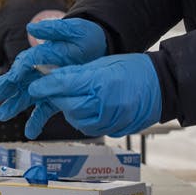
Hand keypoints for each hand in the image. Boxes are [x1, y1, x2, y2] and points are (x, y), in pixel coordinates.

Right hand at [0, 18, 106, 121]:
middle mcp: (40, 70)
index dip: (18, 71)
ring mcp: (47, 84)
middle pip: (20, 80)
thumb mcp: (73, 30)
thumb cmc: (85, 36)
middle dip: (5, 88)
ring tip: (2, 115)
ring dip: (14, 105)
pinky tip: (30, 133)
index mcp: (42, 54)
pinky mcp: (56, 95)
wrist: (102, 48)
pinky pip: (44, 110)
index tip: (12, 78)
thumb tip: (31, 28)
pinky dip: (37, 121)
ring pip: (27, 96)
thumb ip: (53, 29)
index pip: (25, 63)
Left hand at [25, 53, 160, 138]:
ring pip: (75, 119)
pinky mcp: (112, 130)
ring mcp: (109, 120)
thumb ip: (78, 73)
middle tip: (50, 91)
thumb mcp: (103, 64)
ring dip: (68, 110)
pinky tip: (82, 110)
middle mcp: (103, 104)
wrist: (161, 86)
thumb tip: (55, 78)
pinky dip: (81, 119)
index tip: (34, 87)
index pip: (64, 85)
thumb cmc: (134, 70)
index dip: (46, 86)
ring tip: (70, 99)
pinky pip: (88, 128)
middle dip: (56, 98)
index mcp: (100, 82)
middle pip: (67, 105)